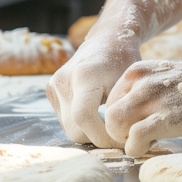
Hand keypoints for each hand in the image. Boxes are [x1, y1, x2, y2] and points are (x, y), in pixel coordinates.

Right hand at [47, 29, 140, 148]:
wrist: (109, 38)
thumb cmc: (125, 59)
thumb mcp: (130, 83)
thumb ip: (122, 111)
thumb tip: (124, 143)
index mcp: (84, 75)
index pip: (84, 117)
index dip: (102, 135)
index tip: (122, 139)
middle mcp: (63, 79)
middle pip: (75, 128)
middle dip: (98, 138)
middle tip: (120, 137)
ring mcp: (54, 85)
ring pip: (69, 128)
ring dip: (90, 132)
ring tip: (110, 125)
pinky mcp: (51, 90)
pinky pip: (65, 119)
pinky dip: (82, 123)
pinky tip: (97, 114)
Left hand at [105, 59, 181, 156]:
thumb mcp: (161, 76)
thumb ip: (141, 90)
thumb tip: (123, 116)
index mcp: (137, 71)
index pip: (109, 102)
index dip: (121, 118)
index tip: (137, 122)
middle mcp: (141, 82)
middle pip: (109, 116)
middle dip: (118, 132)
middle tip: (137, 135)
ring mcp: (152, 100)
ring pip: (115, 126)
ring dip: (125, 140)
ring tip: (144, 139)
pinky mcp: (164, 119)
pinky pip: (134, 139)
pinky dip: (137, 148)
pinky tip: (152, 143)